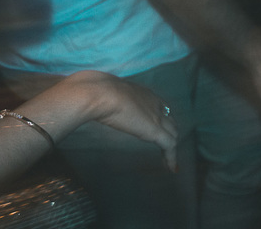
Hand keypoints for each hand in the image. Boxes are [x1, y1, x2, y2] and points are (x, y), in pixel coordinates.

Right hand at [61, 70, 178, 171]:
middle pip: (169, 120)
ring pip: (172, 133)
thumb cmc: (94, 91)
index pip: (158, 107)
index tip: (157, 126)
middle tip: (166, 144)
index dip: (160, 118)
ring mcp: (156, 117)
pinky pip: (169, 146)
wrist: (97, 92)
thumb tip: (88, 102)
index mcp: (142, 93)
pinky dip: (171, 157)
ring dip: (171, 145)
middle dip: (169, 131)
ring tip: (170, 159)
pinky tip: (171, 168)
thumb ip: (102, 99)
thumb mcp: (102, 93)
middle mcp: (154, 103)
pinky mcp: (154, 130)